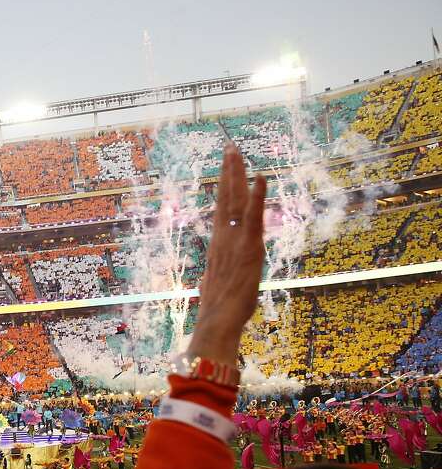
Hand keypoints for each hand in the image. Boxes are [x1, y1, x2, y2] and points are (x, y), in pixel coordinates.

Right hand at [187, 145, 266, 362]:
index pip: (219, 210)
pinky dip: (256, 194)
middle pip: (223, 197)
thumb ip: (216, 278)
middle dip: (227, 171)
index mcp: (217, 246)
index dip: (222, 188)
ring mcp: (234, 240)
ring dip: (236, 173)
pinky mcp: (249, 245)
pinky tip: (260, 176)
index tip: (224, 169)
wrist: (217, 321)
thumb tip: (208, 284)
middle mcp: (222, 238)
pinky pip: (253, 215)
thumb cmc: (218, 311)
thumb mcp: (216, 288)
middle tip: (229, 148)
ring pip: (234, 200)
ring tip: (236, 151)